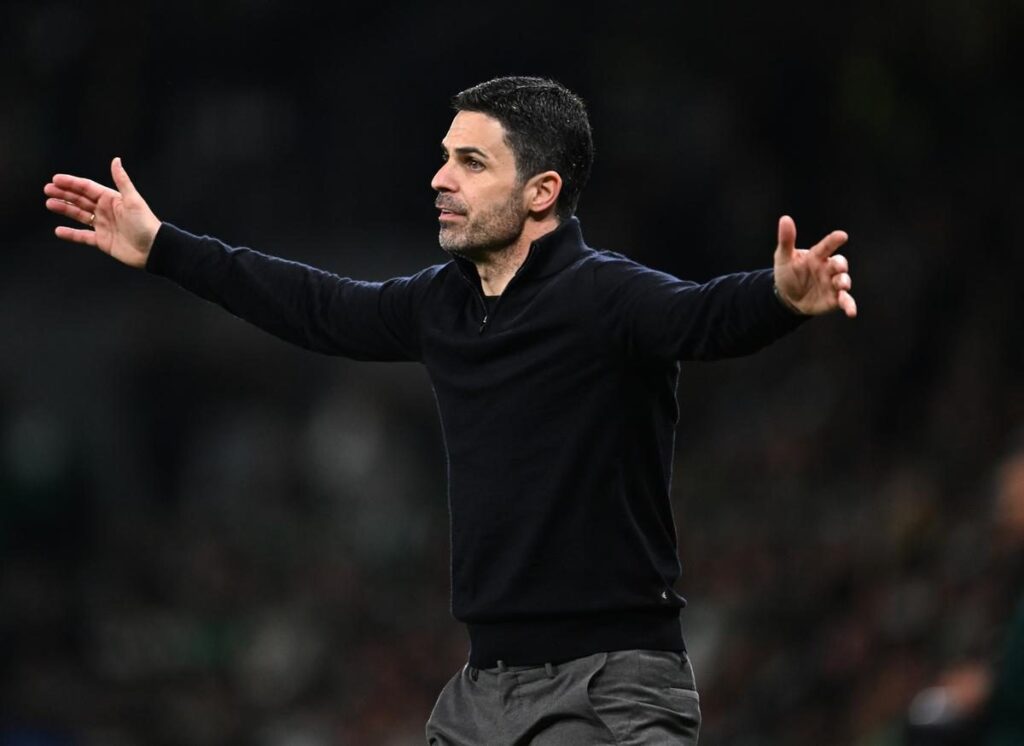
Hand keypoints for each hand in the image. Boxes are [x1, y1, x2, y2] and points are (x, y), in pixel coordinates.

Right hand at [44, 157, 160, 268]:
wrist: (153, 249)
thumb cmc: (146, 224)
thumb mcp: (133, 200)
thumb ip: (122, 181)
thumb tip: (116, 160)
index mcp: (112, 199)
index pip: (87, 188)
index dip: (71, 183)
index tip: (55, 179)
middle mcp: (106, 211)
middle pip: (80, 199)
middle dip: (64, 194)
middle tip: (47, 189)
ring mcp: (103, 225)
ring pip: (79, 215)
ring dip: (64, 209)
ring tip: (49, 204)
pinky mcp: (102, 241)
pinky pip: (83, 236)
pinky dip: (71, 234)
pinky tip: (58, 231)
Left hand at [773, 215, 856, 317]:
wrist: (787, 297)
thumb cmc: (788, 273)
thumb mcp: (783, 258)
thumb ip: (786, 240)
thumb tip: (785, 218)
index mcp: (817, 256)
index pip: (827, 246)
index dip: (834, 241)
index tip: (842, 236)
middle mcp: (828, 268)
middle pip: (839, 264)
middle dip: (840, 265)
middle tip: (838, 267)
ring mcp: (832, 284)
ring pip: (844, 281)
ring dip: (844, 282)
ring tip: (843, 284)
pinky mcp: (834, 299)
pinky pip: (845, 301)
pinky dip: (849, 305)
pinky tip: (851, 312)